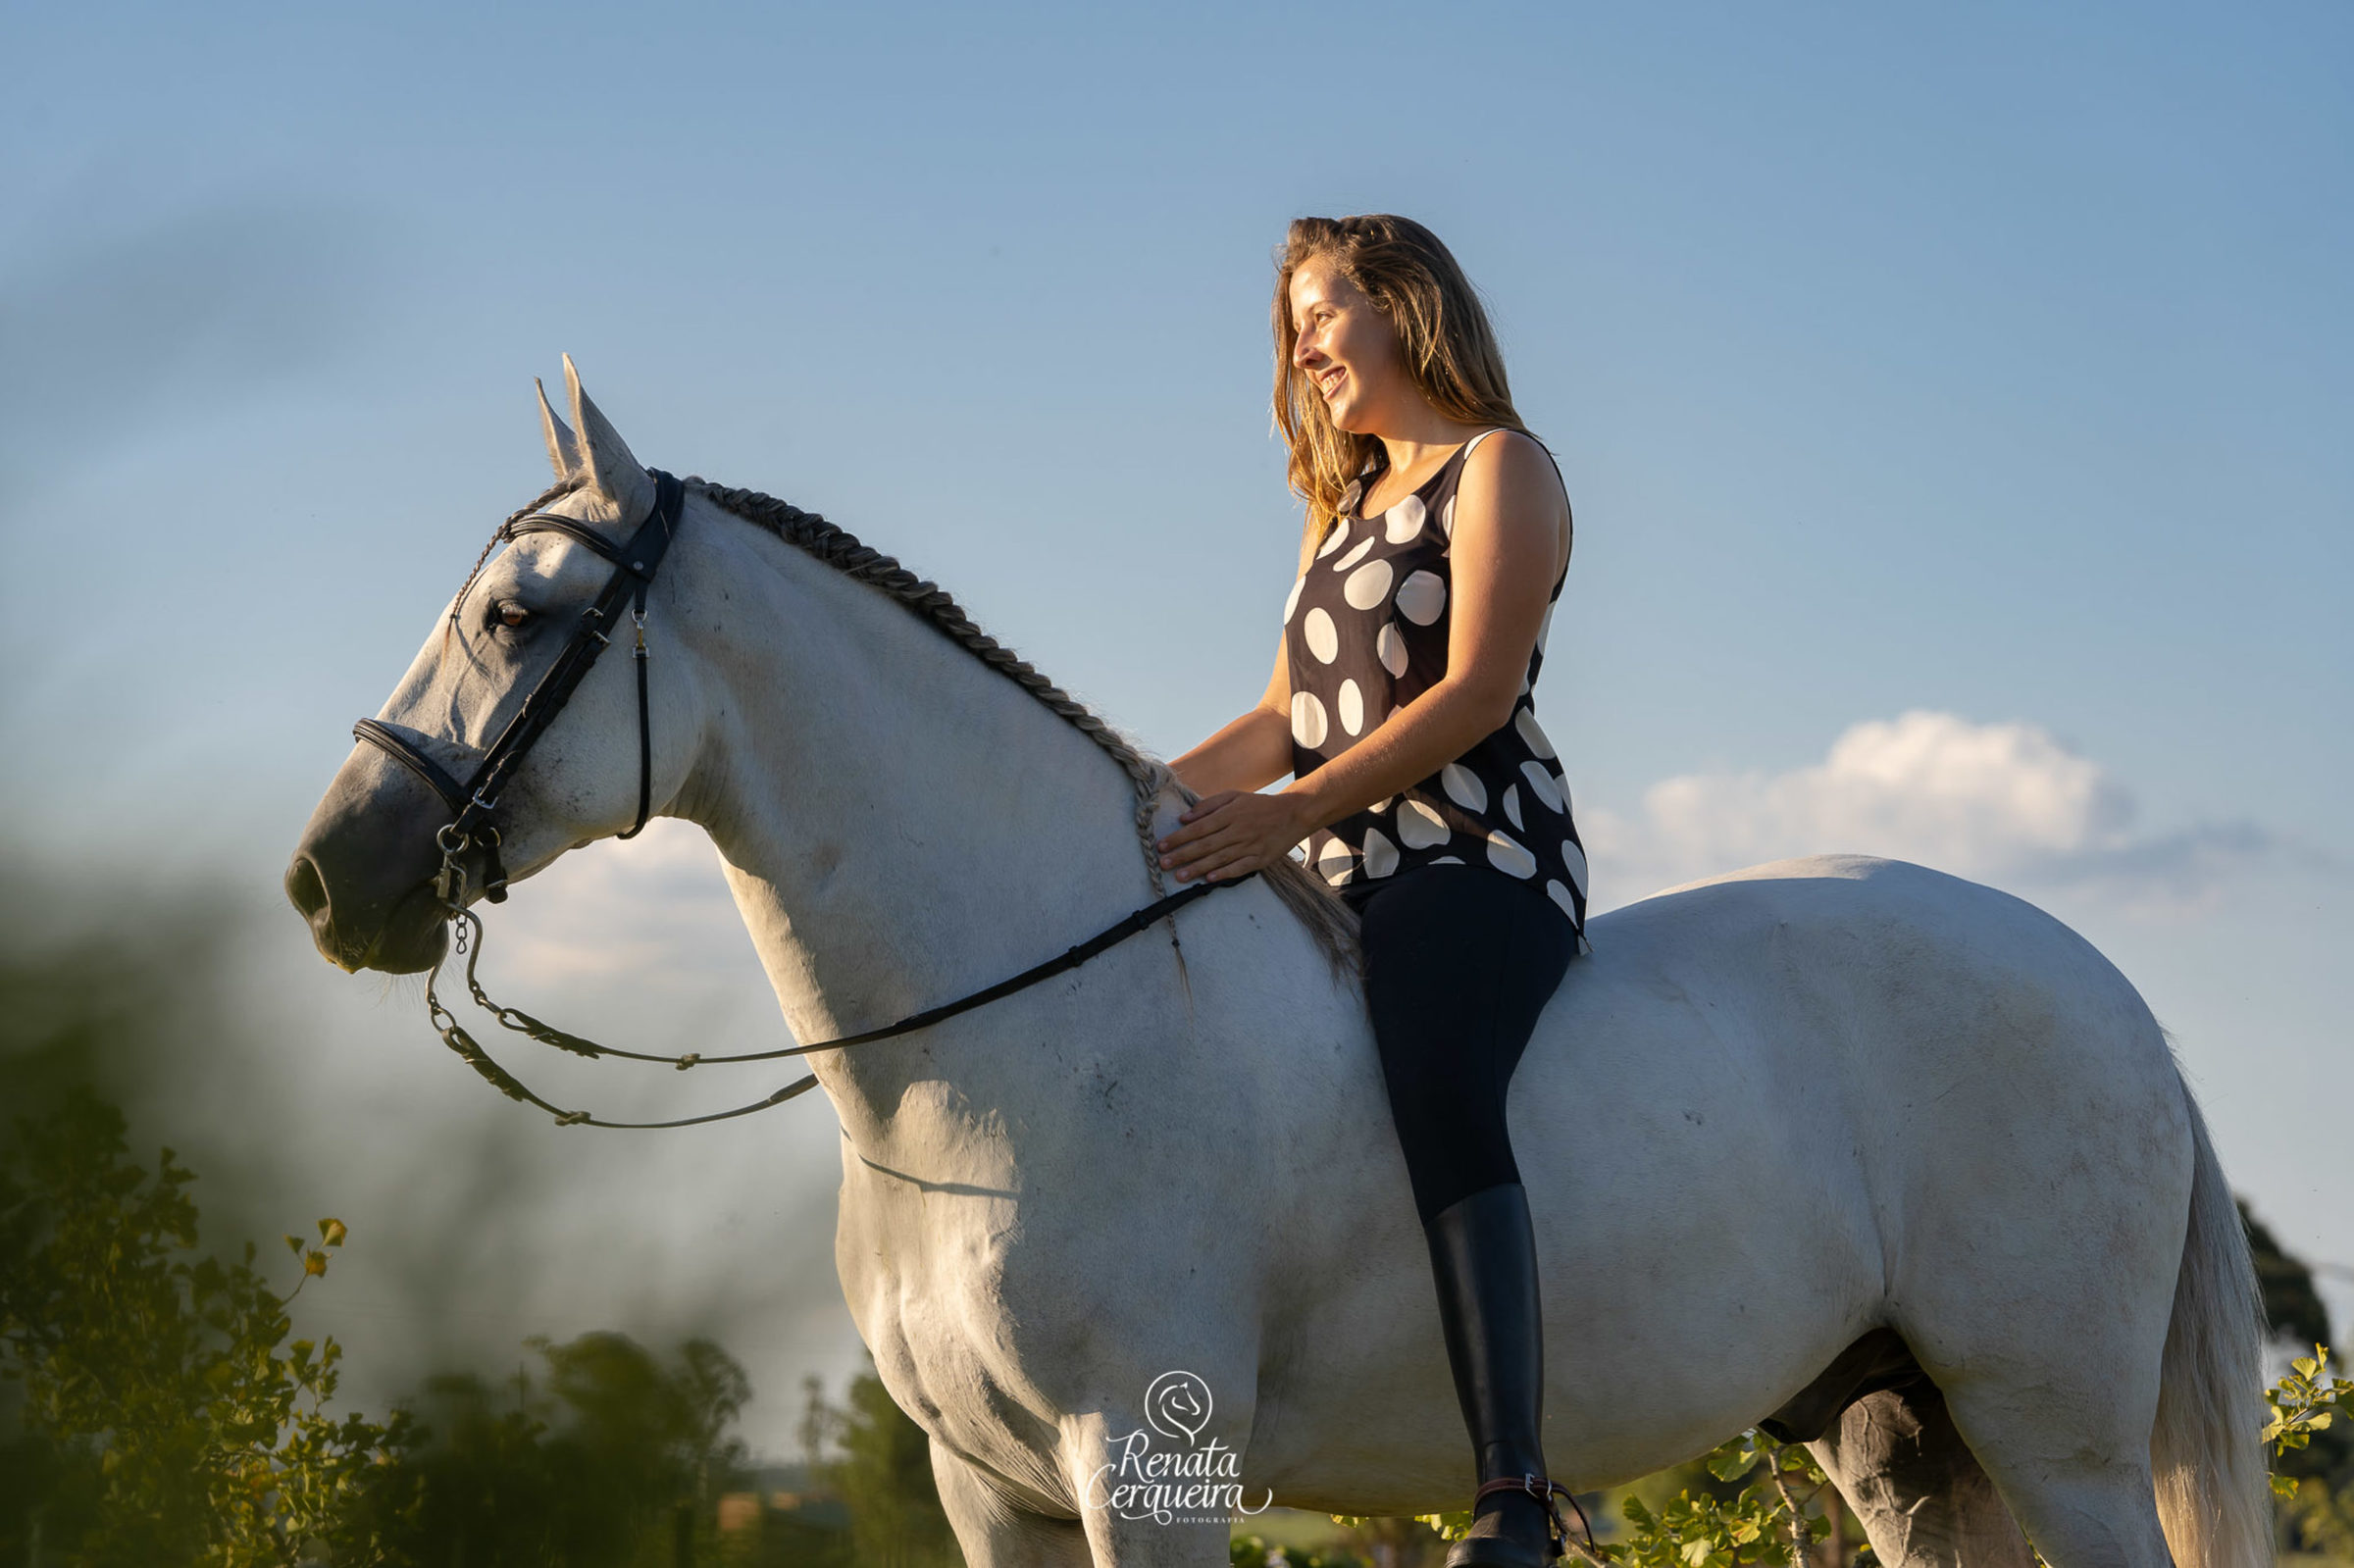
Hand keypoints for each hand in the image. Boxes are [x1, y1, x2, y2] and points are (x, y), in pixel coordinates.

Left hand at [1156, 790, 1313, 883]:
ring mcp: (1250, 846)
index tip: (1162, 845)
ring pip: (1219, 859)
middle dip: (1182, 855)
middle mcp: (1238, 830)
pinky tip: (1209, 880)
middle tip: (1163, 863)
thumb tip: (1184, 818)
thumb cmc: (1259, 805)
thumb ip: (1208, 805)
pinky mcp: (1261, 859)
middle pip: (1206, 845)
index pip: (1199, 827)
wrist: (1294, 813)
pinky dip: (1224, 874)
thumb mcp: (1234, 796)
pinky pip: (1239, 868)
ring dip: (1198, 868)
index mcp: (1230, 814)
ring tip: (1179, 876)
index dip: (1179, 837)